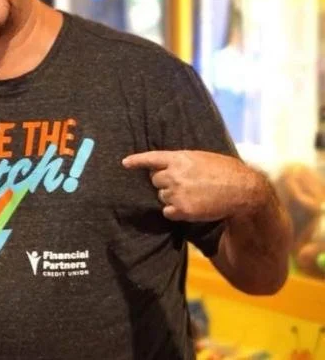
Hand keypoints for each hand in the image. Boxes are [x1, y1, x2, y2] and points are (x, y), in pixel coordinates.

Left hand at [122, 150, 264, 221]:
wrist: (243, 190)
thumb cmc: (225, 171)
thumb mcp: (201, 158)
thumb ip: (182, 161)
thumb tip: (166, 166)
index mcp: (179, 158)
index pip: (151, 158)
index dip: (137, 161)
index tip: (125, 163)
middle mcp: (174, 174)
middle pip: (154, 180)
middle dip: (164, 182)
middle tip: (184, 183)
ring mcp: (176, 192)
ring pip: (162, 196)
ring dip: (172, 196)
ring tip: (193, 194)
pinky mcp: (182, 210)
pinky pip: (167, 211)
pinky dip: (175, 211)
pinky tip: (191, 206)